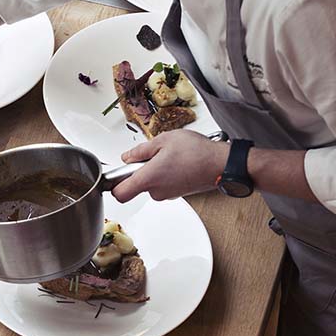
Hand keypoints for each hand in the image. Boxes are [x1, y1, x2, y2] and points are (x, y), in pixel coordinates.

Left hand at [111, 130, 227, 202]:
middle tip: (150, 155)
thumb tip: (127, 157)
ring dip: (155, 171)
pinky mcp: (178, 193)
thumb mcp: (162, 141)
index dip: (113, 186)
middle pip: (136, 186)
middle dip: (139, 171)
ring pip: (151, 184)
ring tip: (168, 156)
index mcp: (149, 178)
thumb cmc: (196, 152)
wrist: (222, 164)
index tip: (113, 176)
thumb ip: (140, 151)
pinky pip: (164, 184)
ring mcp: (168, 194)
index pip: (120, 194)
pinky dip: (166, 175)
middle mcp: (157, 191)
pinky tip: (177, 162)